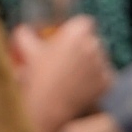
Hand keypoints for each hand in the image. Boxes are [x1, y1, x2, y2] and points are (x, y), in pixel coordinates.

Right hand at [10, 16, 111, 131]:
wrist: (46, 108)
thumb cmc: (36, 78)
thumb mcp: (28, 53)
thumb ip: (25, 35)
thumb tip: (22, 29)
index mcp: (76, 33)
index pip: (85, 23)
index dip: (78, 31)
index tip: (71, 39)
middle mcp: (93, 45)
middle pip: (92, 41)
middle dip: (83, 48)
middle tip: (68, 61)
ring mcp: (102, 64)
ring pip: (99, 59)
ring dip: (90, 64)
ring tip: (71, 77)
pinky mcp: (108, 82)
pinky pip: (104, 76)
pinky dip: (96, 81)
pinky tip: (79, 88)